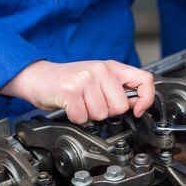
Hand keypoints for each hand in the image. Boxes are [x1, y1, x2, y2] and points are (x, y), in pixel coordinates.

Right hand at [0, 60, 154, 123]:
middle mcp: (101, 70)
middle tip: (91, 103)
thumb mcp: (98, 80)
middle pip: (120, 106)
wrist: (38, 77)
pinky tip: (70, 106)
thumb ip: (118, 90)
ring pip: (101, 114)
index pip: (144, 80)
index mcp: (112, 67)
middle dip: (106, 112)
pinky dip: (75, 118)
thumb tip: (136, 105)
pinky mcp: (71, 91)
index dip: (146, 99)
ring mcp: (86, 79)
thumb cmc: (69, 81)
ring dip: (89, 115)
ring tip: (79, 103)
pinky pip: (83, 117)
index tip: (138, 110)